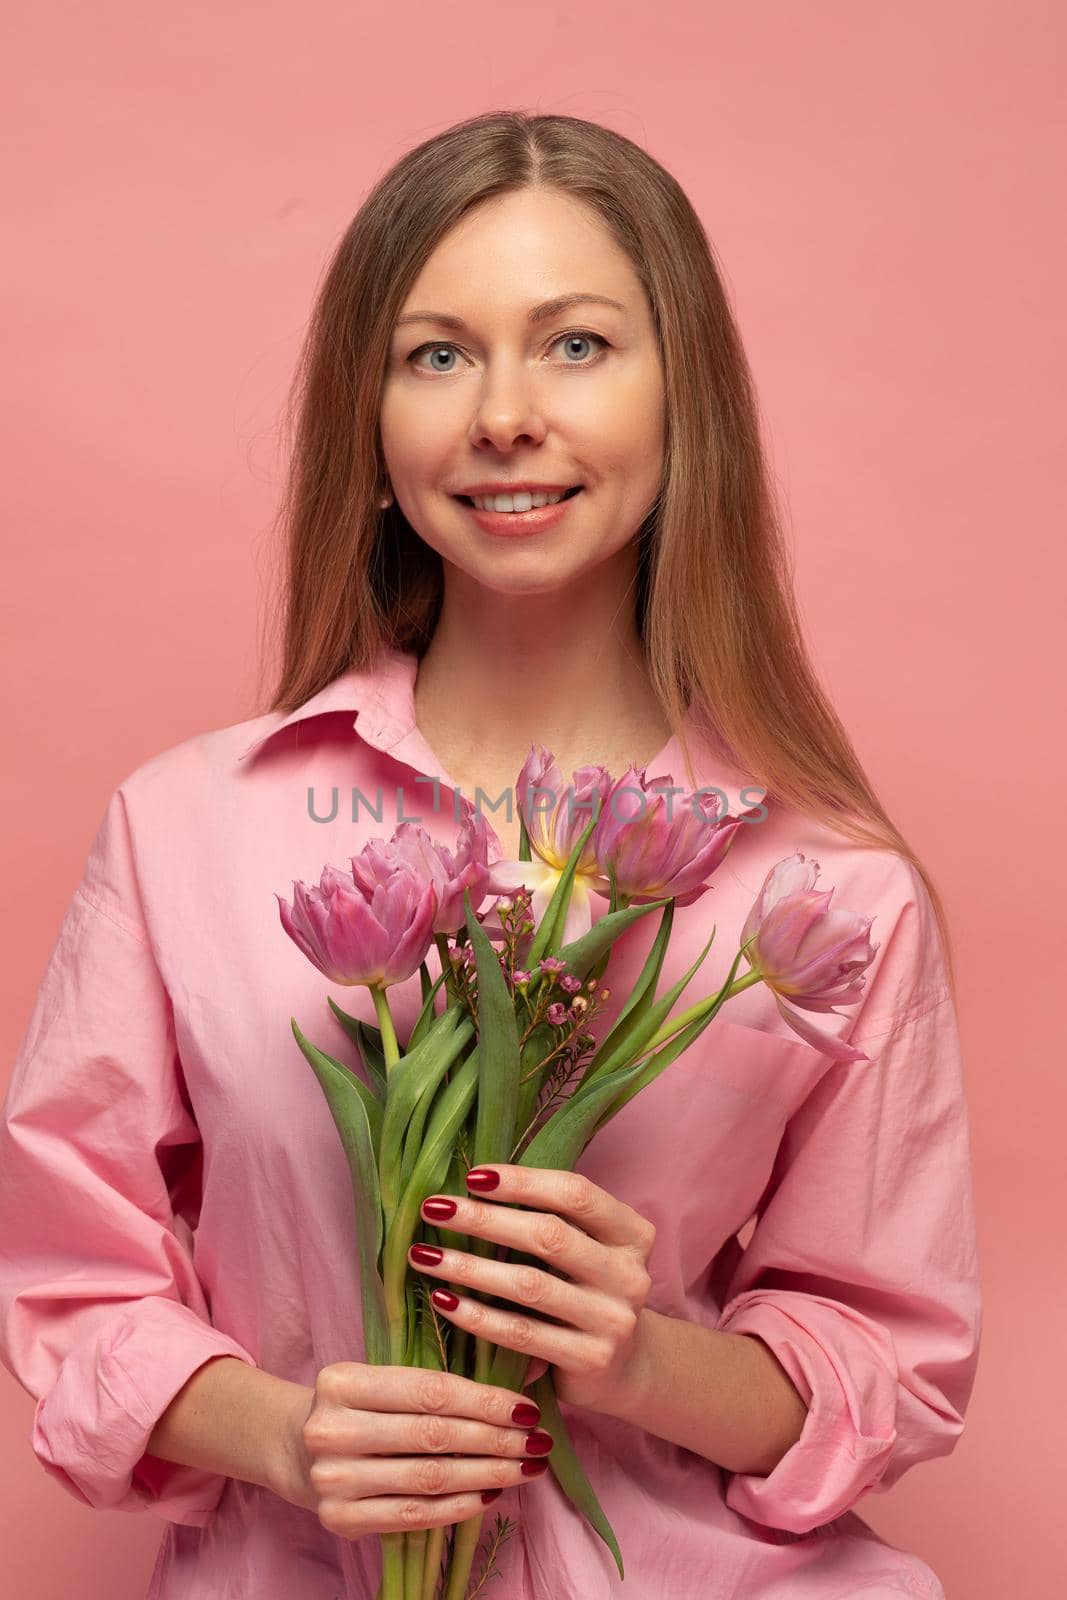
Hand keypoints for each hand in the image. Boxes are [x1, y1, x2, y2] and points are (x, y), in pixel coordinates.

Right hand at [281, 1362, 555, 1536]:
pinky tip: (491, 1494)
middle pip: (433, 1436)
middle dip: (496, 1439)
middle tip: (538, 1442)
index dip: (485, 1400)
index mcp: (342, 1381)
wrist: (291, 1446)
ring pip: (429, 1478)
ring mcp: (332, 1479)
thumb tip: (531, 1372)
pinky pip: (414, 1515)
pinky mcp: (339, 1519)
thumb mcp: (382, 1378)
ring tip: (526, 1468)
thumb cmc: (356, 1404)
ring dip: (488, 1474)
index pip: (430, 1391)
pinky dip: (459, 1506)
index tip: (527, 1408)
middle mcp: (332, 1429)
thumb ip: (441, 1378)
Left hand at [410, 1165, 656, 1414]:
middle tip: (434, 1208)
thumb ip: (550, 1218)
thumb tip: (474, 1183)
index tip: (471, 1175)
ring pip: (529, 1285)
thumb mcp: (587, 1249)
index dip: (523, 1181)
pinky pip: (520, 1333)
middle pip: (549, 1236)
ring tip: (424, 1254)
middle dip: (485, 1219)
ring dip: (468, 1266)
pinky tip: (444, 1299)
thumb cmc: (587, 1291)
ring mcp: (614, 1320)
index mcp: (632, 1233)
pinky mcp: (590, 1360)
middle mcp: (630, 1274)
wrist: (624, 1368)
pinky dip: (477, 1315)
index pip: (576, 1194)